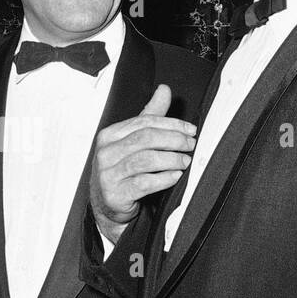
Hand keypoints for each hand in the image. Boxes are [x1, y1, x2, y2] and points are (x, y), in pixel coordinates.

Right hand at [90, 84, 195, 243]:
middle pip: (145, 138)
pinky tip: (175, 176)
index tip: (190, 129)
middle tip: (191, 145)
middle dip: (174, 139)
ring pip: (145, 159)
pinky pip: (144, 183)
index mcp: (109, 136)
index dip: (171, 124)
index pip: (144, 122)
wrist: (108, 207)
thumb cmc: (123, 172)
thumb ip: (149, 117)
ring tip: (186, 161)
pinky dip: (164, 178)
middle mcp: (105, 153)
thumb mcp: (134, 142)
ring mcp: (108, 174)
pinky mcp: (115, 194)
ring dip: (171, 159)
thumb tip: (164, 90)